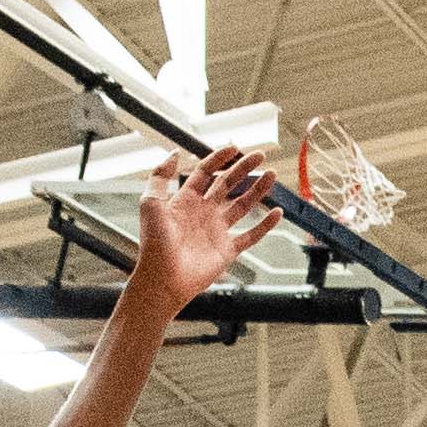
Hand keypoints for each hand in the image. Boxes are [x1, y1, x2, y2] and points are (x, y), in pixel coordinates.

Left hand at [132, 146, 283, 310]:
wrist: (163, 278)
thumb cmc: (153, 244)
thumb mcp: (150, 203)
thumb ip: (159, 176)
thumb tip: (173, 152)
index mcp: (186, 201)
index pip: (206, 173)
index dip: (219, 159)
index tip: (234, 148)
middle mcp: (203, 213)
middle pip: (228, 184)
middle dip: (244, 169)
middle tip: (260, 155)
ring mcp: (217, 231)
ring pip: (242, 206)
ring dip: (257, 190)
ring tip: (271, 175)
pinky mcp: (227, 250)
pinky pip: (251, 235)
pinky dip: (265, 225)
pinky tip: (276, 213)